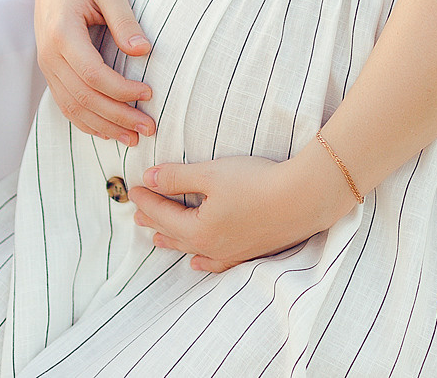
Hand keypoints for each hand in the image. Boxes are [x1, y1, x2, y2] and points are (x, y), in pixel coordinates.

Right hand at [34, 0, 155, 143]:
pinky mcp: (51, 71)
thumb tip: (144, 50)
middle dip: (118, 116)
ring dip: (104, 126)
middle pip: (83, 97)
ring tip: (134, 138)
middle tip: (150, 127)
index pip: (92, 74)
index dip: (121, 89)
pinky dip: (87, 122)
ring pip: (73, 107)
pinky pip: (66, 105)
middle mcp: (49, 54)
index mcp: (62, 32)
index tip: (149, 93)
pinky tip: (109, 132)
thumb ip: (125, 19)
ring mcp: (47, 65)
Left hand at [128, 151, 354, 272]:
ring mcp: (230, 253)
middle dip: (155, 221)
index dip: (147, 199)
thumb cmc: (256, 183)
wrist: (303, 199)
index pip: (163, 212)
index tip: (134, 188)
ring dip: (173, 241)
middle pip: (174, 233)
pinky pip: (216, 263)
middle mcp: (211, 247)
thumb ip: (177, 177)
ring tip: (157, 239)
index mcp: (197, 229)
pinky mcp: (249, 252)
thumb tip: (149, 179)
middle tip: (138, 215)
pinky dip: (202, 261)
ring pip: (192, 249)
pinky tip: (197, 262)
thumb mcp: (211, 174)